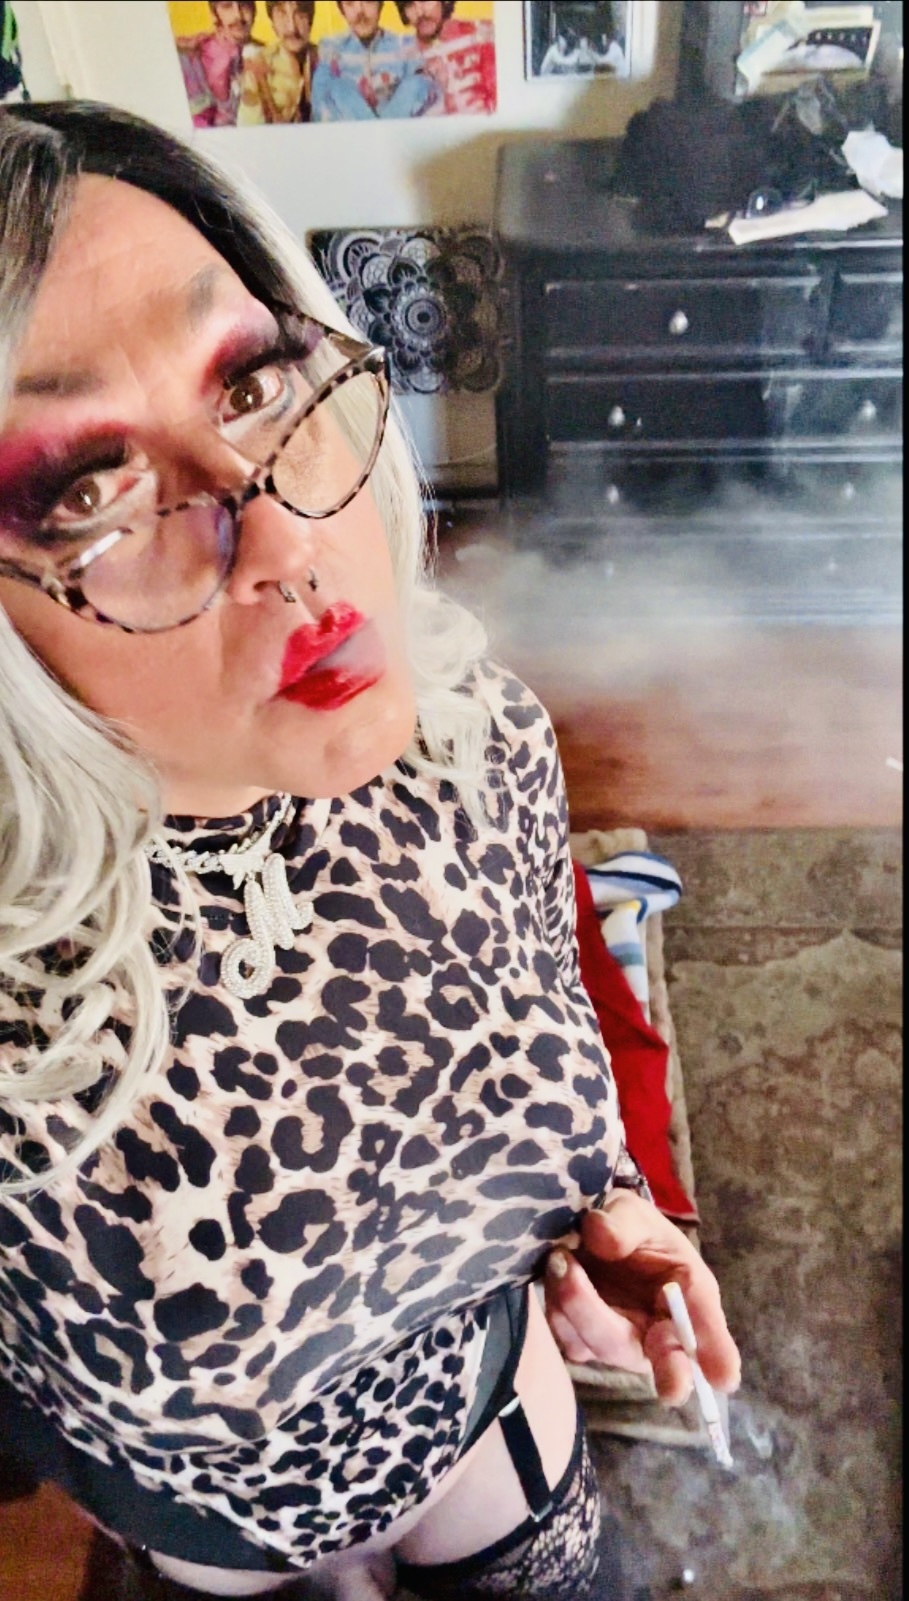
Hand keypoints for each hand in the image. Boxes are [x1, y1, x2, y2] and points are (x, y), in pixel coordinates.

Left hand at [544, 1190, 740, 1405]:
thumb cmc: (630, 1228)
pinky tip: (557, 1272)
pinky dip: (559, 1307)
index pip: (707, 1324)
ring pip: (606, 1345)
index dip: (717, 1352)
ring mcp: (623, 1343)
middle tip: (672, 1389)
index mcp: (690, 1292)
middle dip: (670, 1373)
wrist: (592, 1236)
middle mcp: (662, 1329)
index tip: (724, 1377)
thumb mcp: (631, 1211)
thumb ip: (623, 1223)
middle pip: (666, 1358)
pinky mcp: (585, 1343)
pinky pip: (570, 1338)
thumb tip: (601, 1235)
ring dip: (579, 1305)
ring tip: (563, 1256)